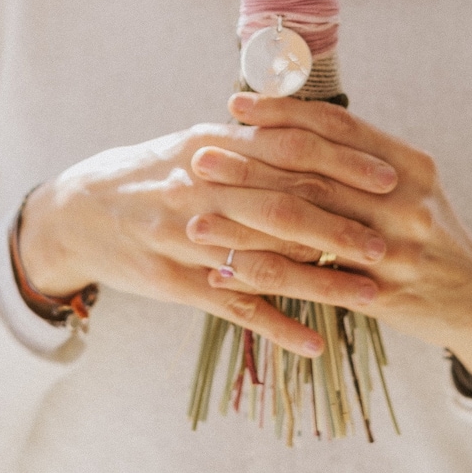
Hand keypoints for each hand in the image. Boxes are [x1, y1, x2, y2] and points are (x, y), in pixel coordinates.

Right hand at [17, 118, 397, 357]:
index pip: (290, 150)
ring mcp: (188, 237)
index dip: (343, 164)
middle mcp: (203, 187)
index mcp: (213, 144)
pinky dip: (276, 326)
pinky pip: (233, 307)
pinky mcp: (177, 282)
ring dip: (322, 280)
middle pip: (284, 206)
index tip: (389, 176)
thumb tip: (316, 130)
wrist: (80, 209)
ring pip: (265, 261)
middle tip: (391, 241)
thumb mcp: (198, 141)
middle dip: (343, 225)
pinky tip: (314, 342)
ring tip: (371, 295)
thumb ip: (253, 138)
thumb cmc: (153, 170)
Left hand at [194, 93, 471, 379]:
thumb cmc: (428, 227)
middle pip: (315, 174)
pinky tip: (225, 272)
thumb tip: (289, 118)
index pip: (337, 126)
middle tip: (201, 158)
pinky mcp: (382, 294)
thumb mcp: (409, 181)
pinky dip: (264, 276)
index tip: (236, 106)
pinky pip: (310, 282)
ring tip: (198, 216)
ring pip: (305, 229)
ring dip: (245, 224)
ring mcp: (395, 249)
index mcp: (409, 163)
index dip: (283, 113)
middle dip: (251, 165)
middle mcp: (405, 200)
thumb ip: (359, 156)